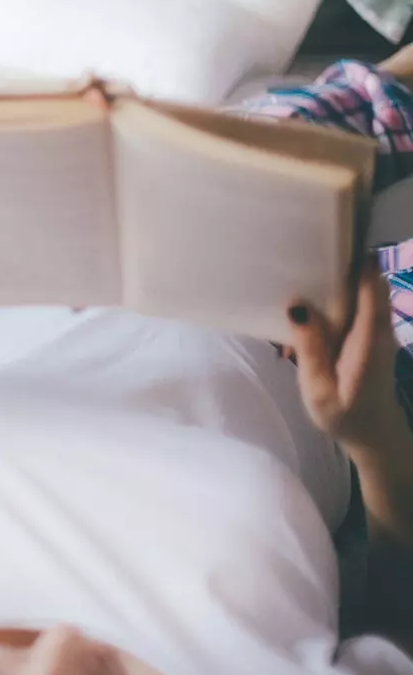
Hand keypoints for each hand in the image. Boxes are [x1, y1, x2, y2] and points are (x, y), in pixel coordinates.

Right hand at [288, 264, 403, 448]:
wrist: (375, 434)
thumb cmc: (346, 416)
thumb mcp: (319, 389)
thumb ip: (310, 347)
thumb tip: (297, 305)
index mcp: (369, 339)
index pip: (371, 287)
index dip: (356, 260)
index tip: (329, 239)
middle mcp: (379, 328)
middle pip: (365, 280)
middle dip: (336, 265)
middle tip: (298, 256)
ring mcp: (377, 330)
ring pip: (358, 292)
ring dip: (329, 286)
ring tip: (294, 282)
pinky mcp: (370, 334)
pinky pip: (353, 306)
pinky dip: (330, 304)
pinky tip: (304, 318)